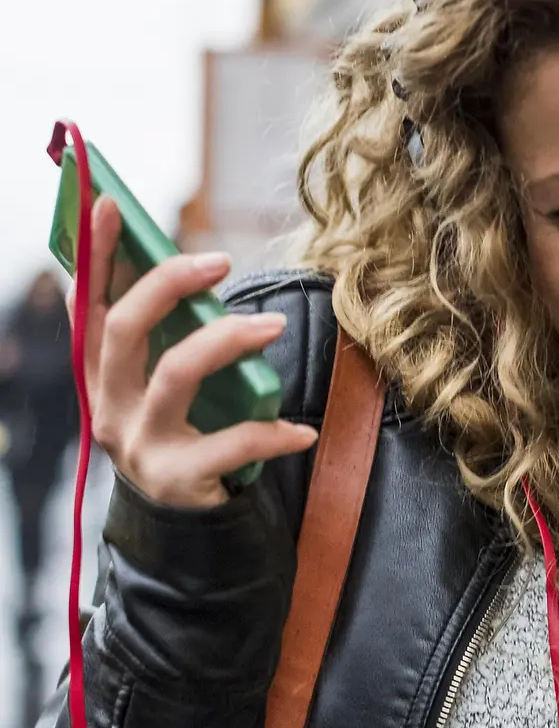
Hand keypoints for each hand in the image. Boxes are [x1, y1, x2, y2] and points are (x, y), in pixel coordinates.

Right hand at [71, 196, 317, 508]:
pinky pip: (230, 444)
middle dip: (169, 285)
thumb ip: (168, 339)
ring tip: (274, 325)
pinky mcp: (177, 477)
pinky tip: (301, 431)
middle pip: (124, 329)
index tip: (111, 203)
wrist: (181, 523)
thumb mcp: (162, 386)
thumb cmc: (181, 434)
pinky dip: (272, 433)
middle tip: (221, 260)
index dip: (95, 254)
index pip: (88, 305)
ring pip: (174, 374)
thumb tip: (193, 271)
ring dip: (228, 340)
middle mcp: (109, 405)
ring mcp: (140, 443)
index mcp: (101, 375)